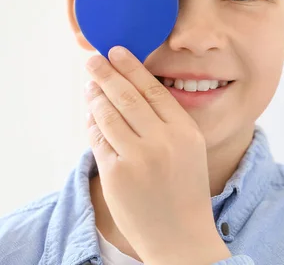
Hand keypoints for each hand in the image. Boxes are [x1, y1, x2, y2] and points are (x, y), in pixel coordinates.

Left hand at [84, 46, 230, 264]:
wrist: (180, 234)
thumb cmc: (186, 189)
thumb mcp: (191, 148)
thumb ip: (169, 121)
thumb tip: (135, 91)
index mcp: (186, 132)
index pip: (154, 90)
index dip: (132, 67)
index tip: (118, 52)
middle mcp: (163, 141)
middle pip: (127, 97)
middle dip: (106, 74)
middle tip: (93, 59)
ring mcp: (138, 158)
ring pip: (108, 115)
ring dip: (95, 96)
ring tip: (90, 85)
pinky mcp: (116, 174)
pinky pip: (98, 140)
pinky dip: (91, 124)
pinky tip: (90, 115)